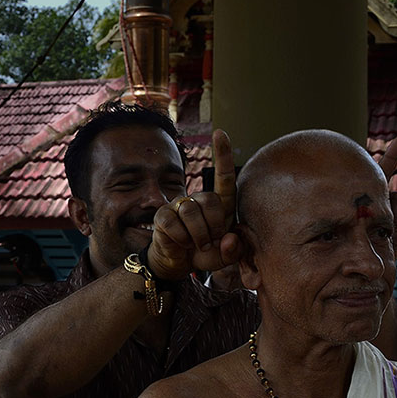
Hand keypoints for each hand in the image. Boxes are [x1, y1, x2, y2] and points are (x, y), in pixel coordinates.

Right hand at [148, 129, 240, 279]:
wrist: (179, 264)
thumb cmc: (204, 254)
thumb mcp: (224, 256)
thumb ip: (233, 251)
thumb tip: (228, 239)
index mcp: (218, 205)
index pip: (223, 177)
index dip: (222, 155)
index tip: (220, 133)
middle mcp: (198, 199)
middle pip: (210, 200)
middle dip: (214, 225)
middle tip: (211, 242)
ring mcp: (178, 206)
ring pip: (191, 211)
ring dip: (199, 235)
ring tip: (199, 246)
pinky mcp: (163, 216)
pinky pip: (174, 223)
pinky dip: (182, 238)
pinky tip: (182, 244)